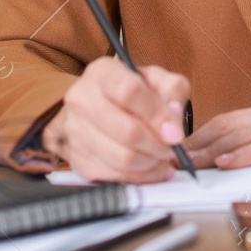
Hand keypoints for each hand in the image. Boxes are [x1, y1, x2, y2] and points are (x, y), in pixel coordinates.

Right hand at [41, 57, 189, 182]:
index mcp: (102, 73)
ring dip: (150, 163)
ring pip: (122, 159)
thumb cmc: (131, 92)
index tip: (175, 133)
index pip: (129, 92)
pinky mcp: (76, 159)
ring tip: (161, 157)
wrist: (97, 107)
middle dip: (158, 145)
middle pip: (127, 131)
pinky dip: (139, 177)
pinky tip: (149, 167)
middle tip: (172, 148)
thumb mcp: (156, 79)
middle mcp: (82, 99)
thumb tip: (173, 123)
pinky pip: (114, 177)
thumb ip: (172, 91)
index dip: (157, 115)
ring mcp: (75, 131)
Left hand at [184, 97, 250, 173]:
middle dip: (194, 143)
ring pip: (238, 133)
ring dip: (208, 150)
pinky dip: (242, 154)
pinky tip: (225, 162)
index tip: (179, 150)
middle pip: (224, 125)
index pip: (227, 120)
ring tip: (184, 163)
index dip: (200, 135)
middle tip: (168, 158)